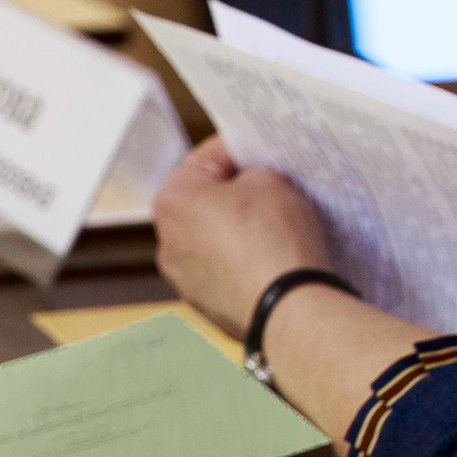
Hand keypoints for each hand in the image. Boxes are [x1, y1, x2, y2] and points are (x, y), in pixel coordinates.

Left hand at [151, 135, 332, 338]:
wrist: (289, 308)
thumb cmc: (275, 242)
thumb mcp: (271, 180)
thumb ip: (253, 173)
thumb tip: (252, 182)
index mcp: (173, 201)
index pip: (208, 157)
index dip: (242, 148)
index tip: (263, 149)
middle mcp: (167, 241)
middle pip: (206, 199)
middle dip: (238, 191)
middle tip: (274, 185)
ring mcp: (184, 278)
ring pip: (214, 236)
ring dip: (239, 227)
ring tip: (277, 225)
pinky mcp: (206, 303)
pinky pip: (225, 268)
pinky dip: (244, 259)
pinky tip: (272, 255)